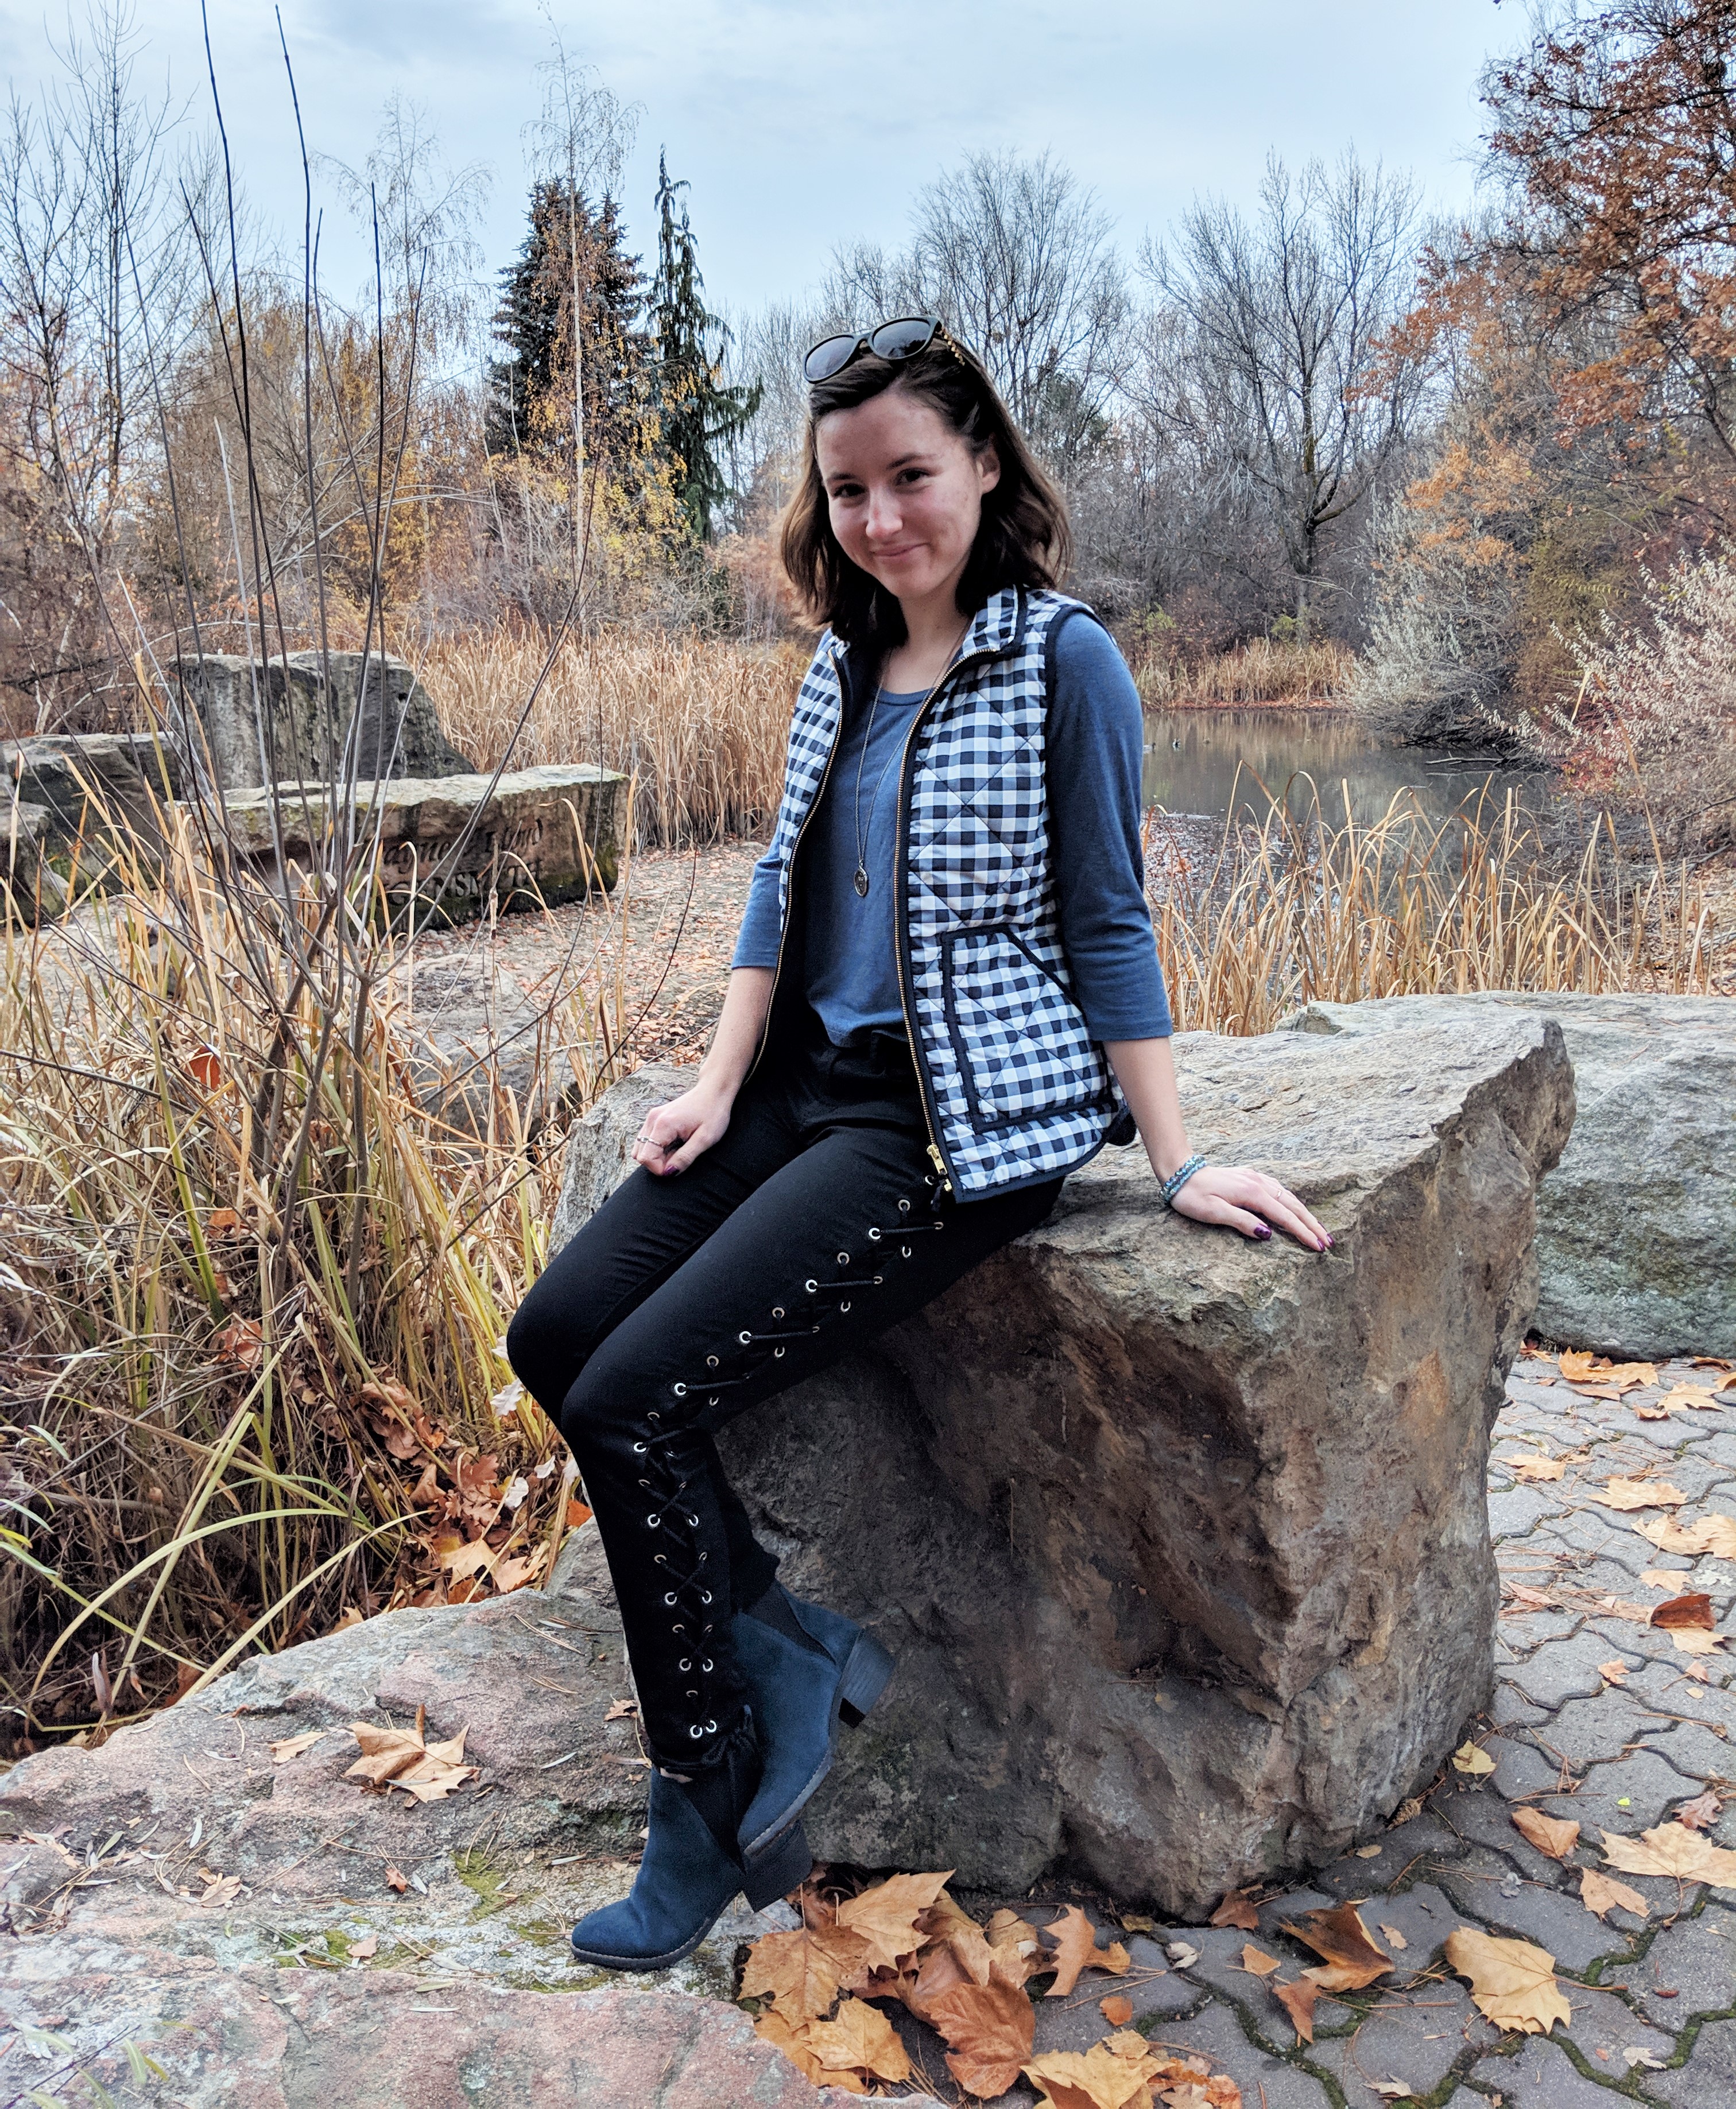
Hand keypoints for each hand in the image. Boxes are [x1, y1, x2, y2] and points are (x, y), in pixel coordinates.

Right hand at [631, 1080, 733, 1176]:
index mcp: (663, 1125)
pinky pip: (646, 1140)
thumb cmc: (713, 1113)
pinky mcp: (655, 1118)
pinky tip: (674, 1143)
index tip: (678, 1166)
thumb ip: (685, 1157)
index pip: (646, 1158)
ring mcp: (652, 1117)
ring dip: (657, 1156)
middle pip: (641, 1154)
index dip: (660, 1169)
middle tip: (680, 1156)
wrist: (714, 1091)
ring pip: (641, 1148)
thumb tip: (668, 1173)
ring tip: (678, 1149)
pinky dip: (657, 1147)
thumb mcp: (705, 1139)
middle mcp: (653, 1119)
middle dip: (659, 1163)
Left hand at [1166, 1163, 1331, 1250]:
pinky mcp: (1250, 1177)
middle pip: (1293, 1206)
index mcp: (1252, 1193)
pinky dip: (1292, 1202)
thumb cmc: (1192, 1196)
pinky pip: (1279, 1190)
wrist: (1179, 1172)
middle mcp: (1259, 1183)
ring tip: (1319, 1230)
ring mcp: (1256, 1178)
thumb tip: (1268, 1234)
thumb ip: (1241, 1222)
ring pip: (1288, 1197)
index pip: (1285, 1217)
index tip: (1318, 1248)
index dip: (1302, 1233)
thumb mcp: (1213, 1212)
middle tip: (1329, 1243)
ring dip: (1305, 1214)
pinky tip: (1296, 1208)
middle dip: (1312, 1225)